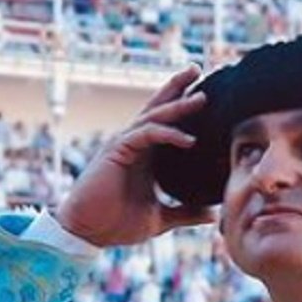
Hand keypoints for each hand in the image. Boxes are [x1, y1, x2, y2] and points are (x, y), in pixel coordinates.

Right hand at [54, 66, 212, 247]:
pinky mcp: (117, 151)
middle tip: (198, 68)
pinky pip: (146, 134)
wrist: (89, 233)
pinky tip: (189, 140)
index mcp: (145, 155)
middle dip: (178, 87)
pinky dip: (167, 134)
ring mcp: (124, 144)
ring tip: (202, 96)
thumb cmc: (118, 224)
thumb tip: (212, 214)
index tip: (206, 93)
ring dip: (178, 105)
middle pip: (158, 107)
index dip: (182, 105)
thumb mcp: (160, 218)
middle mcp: (135, 143)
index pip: (165, 122)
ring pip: (154, 116)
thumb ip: (185, 213)